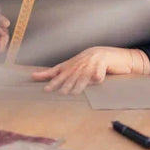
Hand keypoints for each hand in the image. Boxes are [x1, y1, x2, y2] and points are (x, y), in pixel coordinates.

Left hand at [31, 46, 149, 94]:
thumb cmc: (95, 63)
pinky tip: (97, 82)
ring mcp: (93, 62)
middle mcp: (82, 62)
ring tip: (73, 93)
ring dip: (78, 84)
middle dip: (60, 83)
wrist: (114, 56)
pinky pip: (100, 73)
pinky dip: (98, 77)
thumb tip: (38, 76)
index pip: (58, 69)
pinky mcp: (104, 65)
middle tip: (52, 90)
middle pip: (69, 74)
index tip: (35, 78)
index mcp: (74, 63)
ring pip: (84, 75)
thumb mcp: (78, 66)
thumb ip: (63, 72)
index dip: (47, 75)